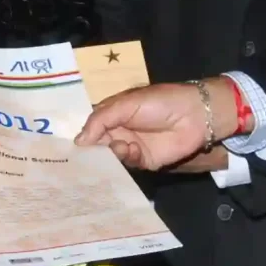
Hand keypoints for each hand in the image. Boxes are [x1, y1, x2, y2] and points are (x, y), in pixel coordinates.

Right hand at [78, 81, 215, 171]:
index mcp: (114, 114)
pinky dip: (126, 158)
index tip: (72, 148)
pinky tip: (131, 149)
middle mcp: (120, 131)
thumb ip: (101, 120)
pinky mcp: (145, 161)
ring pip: (112, 157)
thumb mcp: (126, 104)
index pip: (92, 128)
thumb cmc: (159, 101)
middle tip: (87, 157)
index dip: (83, 137)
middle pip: (99, 146)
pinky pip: (129, 164)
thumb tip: (79, 141)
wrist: (193, 114)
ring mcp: (132, 147)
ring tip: (119, 146)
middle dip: (93, 151)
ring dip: (111, 154)